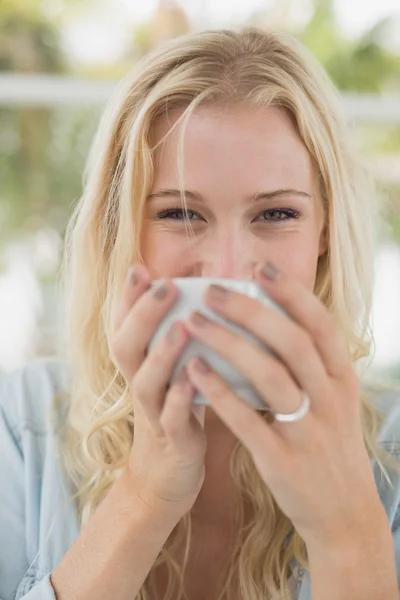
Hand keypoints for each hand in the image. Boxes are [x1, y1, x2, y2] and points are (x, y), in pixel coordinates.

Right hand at [111, 266, 206, 519]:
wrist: (168, 473)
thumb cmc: (179, 409)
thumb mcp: (174, 370)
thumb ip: (185, 338)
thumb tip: (214, 295)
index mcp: (142, 364)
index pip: (124, 324)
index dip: (128, 298)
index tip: (139, 268)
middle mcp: (141, 383)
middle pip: (126, 346)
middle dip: (143, 314)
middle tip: (165, 286)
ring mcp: (154, 413)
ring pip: (146, 381)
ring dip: (162, 353)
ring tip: (182, 327)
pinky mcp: (173, 440)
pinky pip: (171, 419)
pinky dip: (180, 398)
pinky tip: (194, 380)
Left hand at [183, 262, 383, 546]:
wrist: (344, 512)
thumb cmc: (330, 446)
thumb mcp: (334, 401)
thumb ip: (311, 365)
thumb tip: (273, 321)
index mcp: (341, 379)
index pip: (319, 324)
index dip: (290, 292)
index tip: (260, 265)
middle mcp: (329, 399)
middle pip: (291, 341)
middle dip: (250, 310)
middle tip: (212, 289)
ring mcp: (307, 429)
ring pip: (269, 375)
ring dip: (228, 343)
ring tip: (193, 321)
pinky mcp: (282, 458)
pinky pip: (247, 419)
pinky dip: (219, 391)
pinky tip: (194, 369)